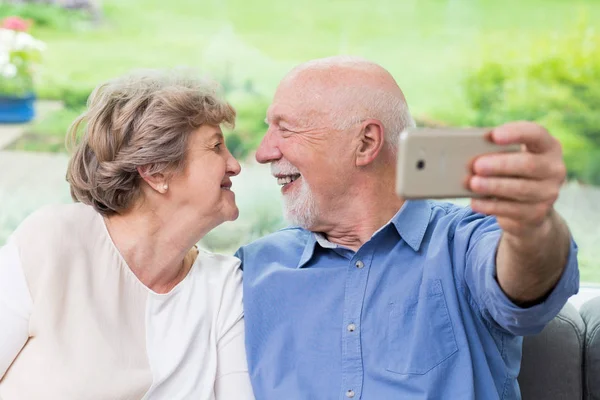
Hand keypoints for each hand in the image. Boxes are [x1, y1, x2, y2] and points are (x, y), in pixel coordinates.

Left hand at [468, 121, 566, 236]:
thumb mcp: (509, 156)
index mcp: (547, 146)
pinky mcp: (537, 213)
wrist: (529, 208)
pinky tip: (475, 202)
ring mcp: (548, 193)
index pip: (536, 133)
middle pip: (528, 164)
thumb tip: (461, 137)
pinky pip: (512, 210)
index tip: (494, 135)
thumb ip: (492, 146)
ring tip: (473, 183)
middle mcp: (554, 168)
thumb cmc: (512, 171)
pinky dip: (490, 206)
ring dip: (494, 186)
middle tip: (477, 165)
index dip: (515, 133)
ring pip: (520, 189)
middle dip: (500, 164)